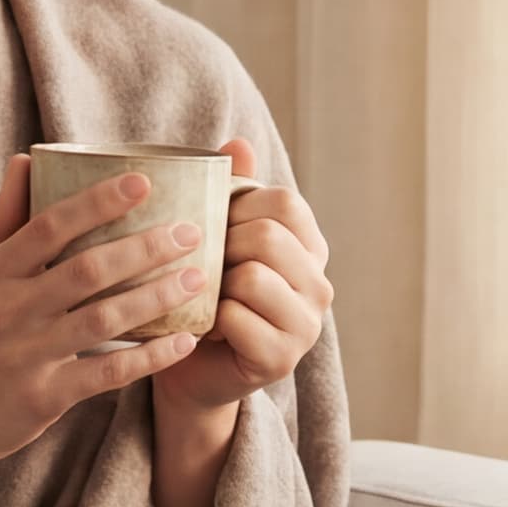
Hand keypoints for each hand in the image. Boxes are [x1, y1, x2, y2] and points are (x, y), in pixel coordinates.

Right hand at [0, 152, 215, 485]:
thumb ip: (3, 218)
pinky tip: (184, 341)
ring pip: (103, 320)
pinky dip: (149, 357)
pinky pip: (107, 372)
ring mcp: (27, 355)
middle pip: (85, 271)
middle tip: (191, 231)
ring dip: (155, 297)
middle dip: (143, 248)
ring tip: (198, 278)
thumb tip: (26, 159)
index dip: (96, 203)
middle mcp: (9, 310)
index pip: (48, 227)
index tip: (143, 182)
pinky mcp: (46, 395)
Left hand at [148, 137, 333, 413]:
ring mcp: (307, 325)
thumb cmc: (202, 291)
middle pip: (268, 236)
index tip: (217, 226)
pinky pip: (237, 319)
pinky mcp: (282, 358)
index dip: (238, 206)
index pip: (285, 202)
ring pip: (253, 277)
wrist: (188, 364)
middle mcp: (319, 284)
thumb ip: (232, 189)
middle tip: (205, 266)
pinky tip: (207, 328)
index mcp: (309, 246)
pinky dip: (210, 321)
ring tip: (206, 297)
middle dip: (222, 246)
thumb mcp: (216, 235)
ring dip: (215, 286)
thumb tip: (238, 141)